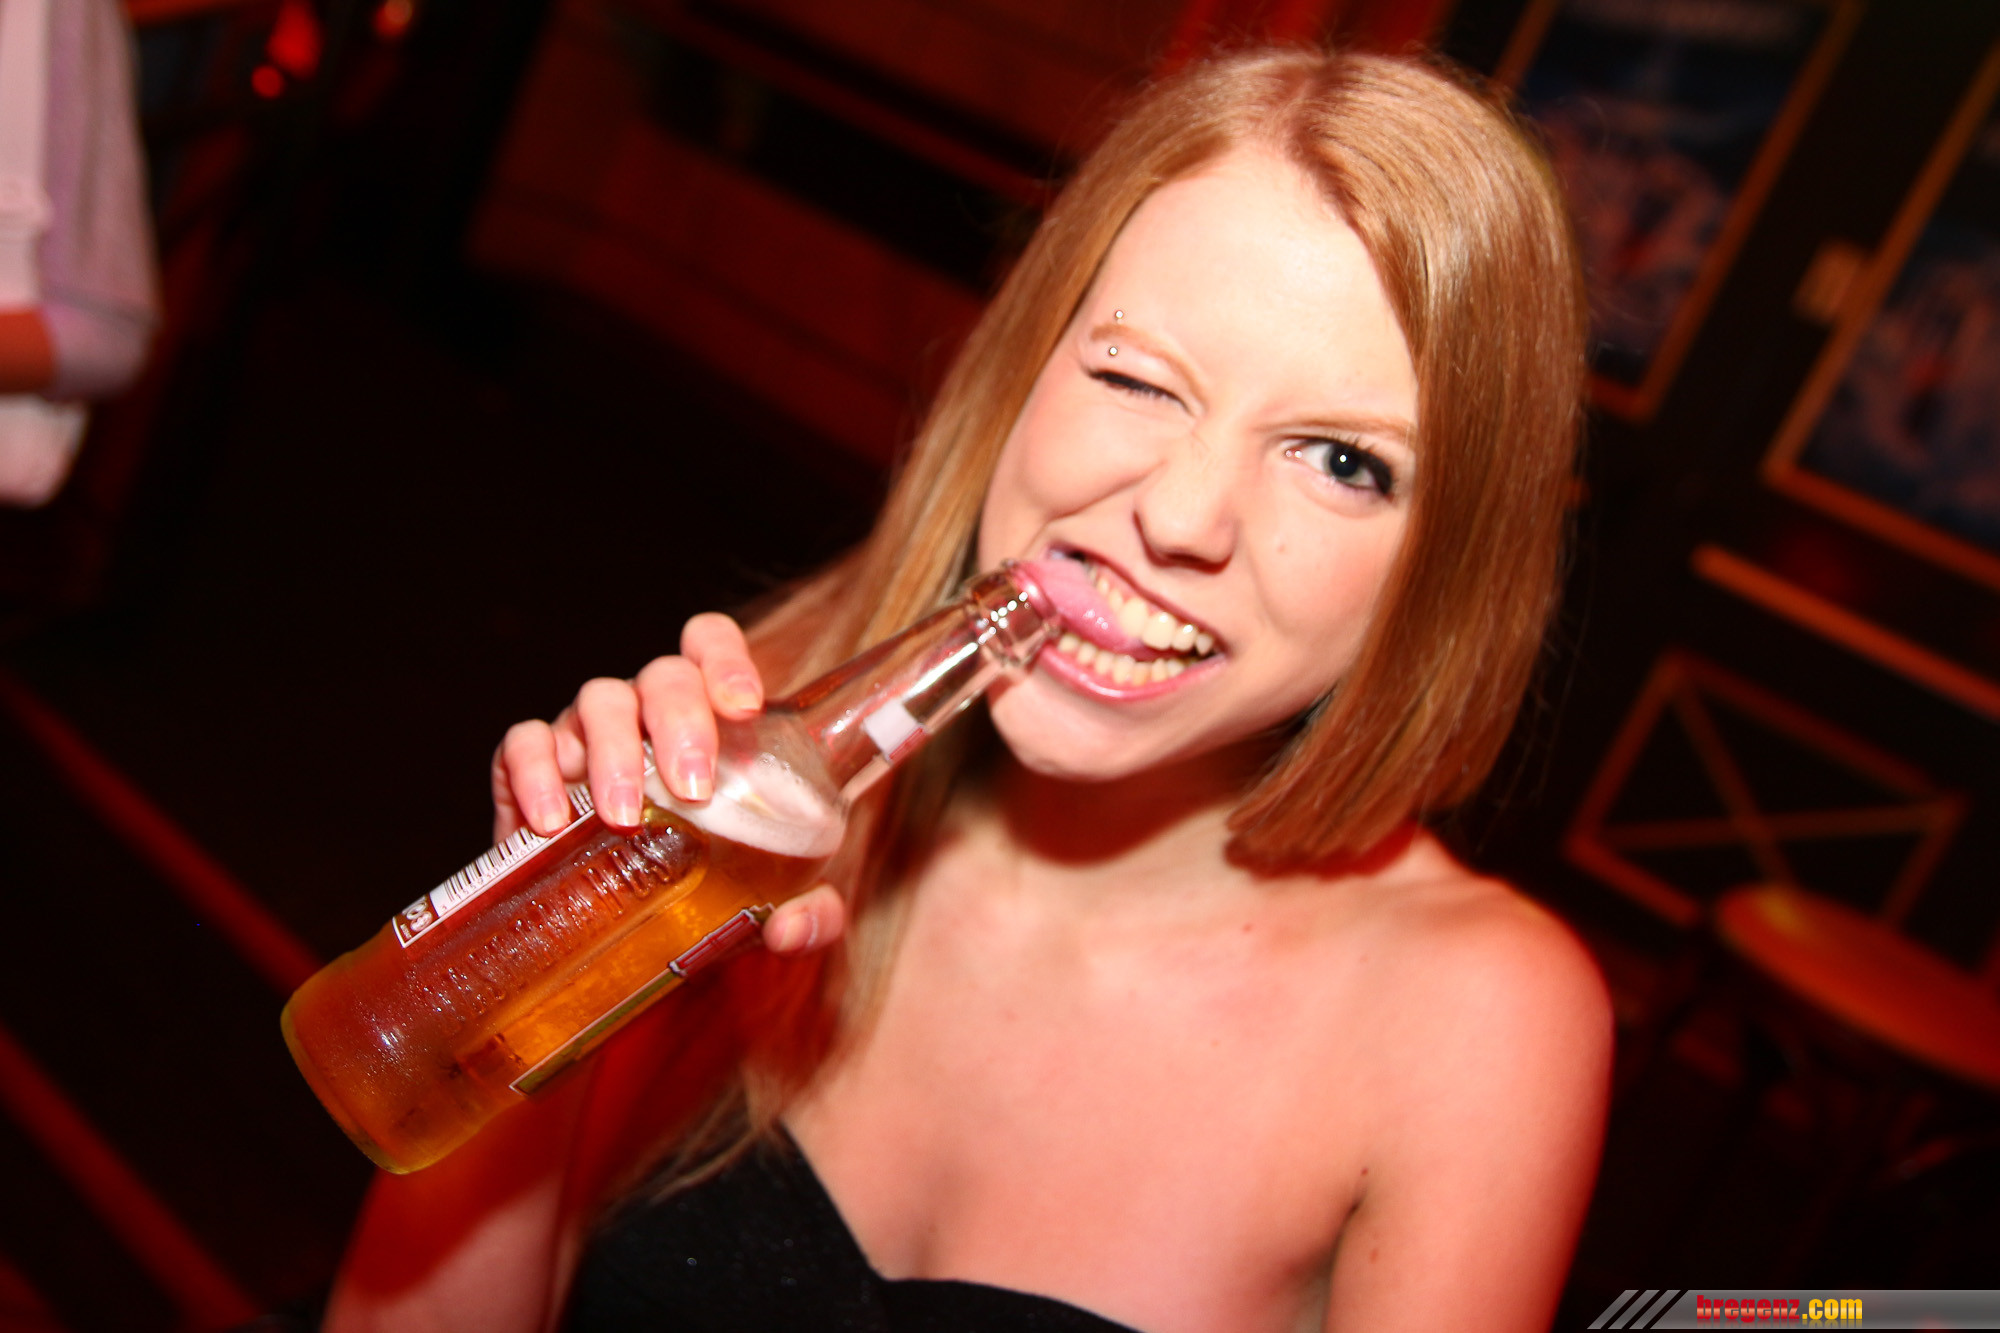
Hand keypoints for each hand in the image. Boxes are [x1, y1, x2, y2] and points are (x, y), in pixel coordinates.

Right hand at [489, 612, 845, 956]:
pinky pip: (523, 744)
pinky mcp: (528, 773)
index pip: (711, 646)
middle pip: (663, 675)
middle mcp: (647, 714)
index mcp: (709, 720)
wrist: (618, 935)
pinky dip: (534, 773)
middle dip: (680, 720)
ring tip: (626, 818)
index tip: (745, 709)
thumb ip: (810, 917)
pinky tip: (552, 822)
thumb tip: (791, 929)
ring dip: (614, 752)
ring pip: (598, 700)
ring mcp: (586, 737)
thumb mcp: (770, 906)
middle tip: (693, 788)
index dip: (725, 660)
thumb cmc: (706, 893)